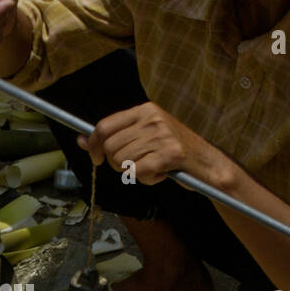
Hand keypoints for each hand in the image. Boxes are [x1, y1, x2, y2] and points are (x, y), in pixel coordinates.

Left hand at [77, 102, 236, 187]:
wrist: (209, 164)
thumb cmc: (173, 152)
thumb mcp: (144, 137)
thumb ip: (114, 137)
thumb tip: (80, 140)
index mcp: (145, 110)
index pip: (104, 126)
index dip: (93, 145)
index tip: (96, 159)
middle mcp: (153, 118)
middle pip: (111, 148)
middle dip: (117, 164)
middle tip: (135, 166)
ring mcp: (163, 135)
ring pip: (122, 162)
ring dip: (133, 173)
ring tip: (152, 168)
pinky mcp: (170, 154)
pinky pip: (138, 172)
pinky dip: (145, 180)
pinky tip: (160, 174)